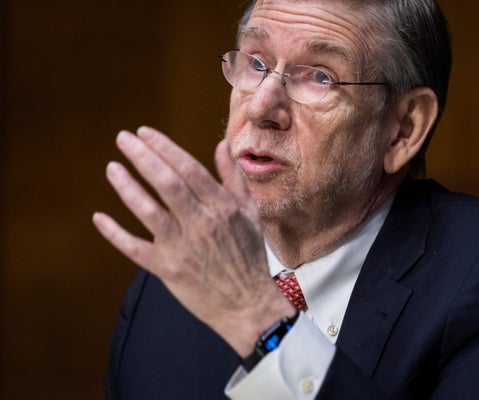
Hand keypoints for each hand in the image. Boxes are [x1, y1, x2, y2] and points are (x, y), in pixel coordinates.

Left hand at [93, 126, 293, 355]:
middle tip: (123, 139)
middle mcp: (202, 224)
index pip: (188, 168)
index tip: (144, 133)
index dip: (164, 147)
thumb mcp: (250, 213)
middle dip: (142, 157)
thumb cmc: (249, 255)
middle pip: (166, 183)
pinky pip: (136, 249)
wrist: (247, 304)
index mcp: (223, 208)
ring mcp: (183, 248)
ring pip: (148, 211)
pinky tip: (100, 217)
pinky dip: (115, 234)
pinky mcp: (168, 270)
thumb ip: (233, 178)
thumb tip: (220, 145)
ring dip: (127, 187)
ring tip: (112, 168)